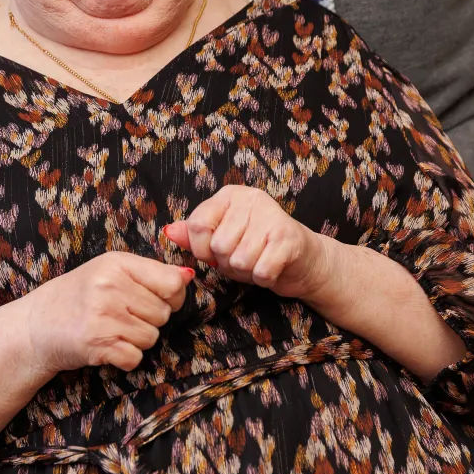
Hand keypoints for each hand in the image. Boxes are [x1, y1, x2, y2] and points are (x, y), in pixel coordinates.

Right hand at [25, 251, 193, 373]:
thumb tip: (189, 277)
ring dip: (138, 339)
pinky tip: (107, 344)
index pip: (172, 283)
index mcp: (117, 263)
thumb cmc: (80, 295)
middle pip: (164, 313)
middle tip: (124, 314)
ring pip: (152, 337)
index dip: (174, 296)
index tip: (159, 298)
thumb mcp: (111, 271)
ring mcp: (103, 315)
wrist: (37, 324)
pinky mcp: (97, 344)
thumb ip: (151, 272)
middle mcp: (110, 286)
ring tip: (113, 328)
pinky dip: (125, 357)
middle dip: (150, 318)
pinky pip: (135, 357)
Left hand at [163, 185, 332, 301]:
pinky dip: (263, 279)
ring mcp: (271, 216)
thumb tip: (168, 231)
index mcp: (230, 195)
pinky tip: (272, 268)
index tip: (215, 253)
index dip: (202, 250)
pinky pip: (260, 271)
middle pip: (218, 246)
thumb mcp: (222, 238)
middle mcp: (251, 198)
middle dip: (228, 263)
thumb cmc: (257, 248)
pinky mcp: (288, 237)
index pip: (197, 225)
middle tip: (245, 258)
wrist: (304, 260)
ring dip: (246, 272)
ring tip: (258, 262)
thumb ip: (195, 234)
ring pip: (239, 260)